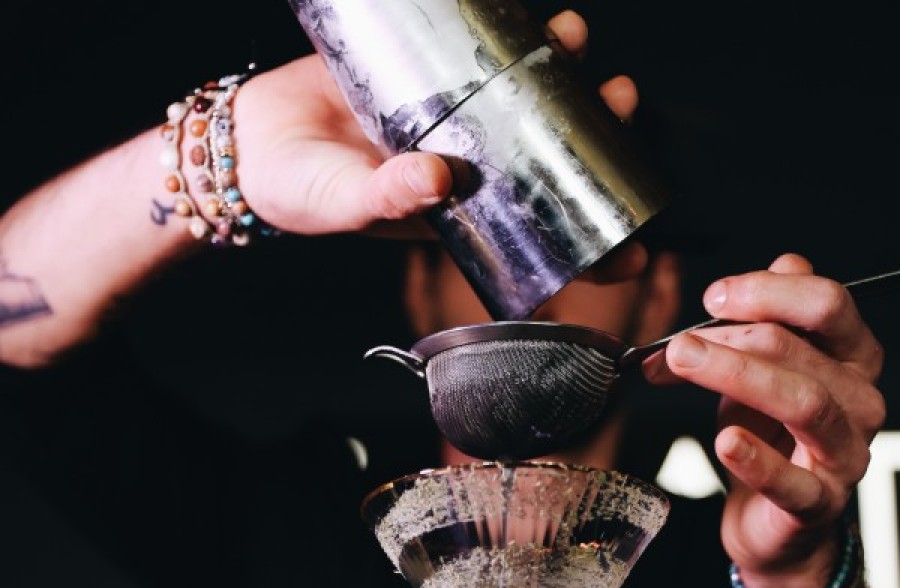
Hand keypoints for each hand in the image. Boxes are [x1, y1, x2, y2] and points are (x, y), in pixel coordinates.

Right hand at [230, 9, 646, 278]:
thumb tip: (441, 181)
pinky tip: (529, 10)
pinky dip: (505, 28)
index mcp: (464, 214)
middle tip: (621, 99)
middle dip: (593, 130)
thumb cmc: (300, 192)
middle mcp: (469, 166)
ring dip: (560, 68)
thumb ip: (391, 199)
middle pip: (547, 152)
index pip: (539, 233)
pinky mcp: (428, 74)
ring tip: (577, 37)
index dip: (591, 243)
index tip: (639, 245)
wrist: (253, 141)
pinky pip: (477, 50)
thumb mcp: (347, 205)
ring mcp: (453, 117)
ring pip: (523, 95)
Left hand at [642, 253, 885, 587]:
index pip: (826, 302)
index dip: (766, 291)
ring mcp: (845, 453)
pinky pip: (792, 480)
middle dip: (733, 335)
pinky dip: (756, 459)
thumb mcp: (755, 377)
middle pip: (803, 346)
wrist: (772, 525)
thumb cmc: (770, 445)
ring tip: (684, 364)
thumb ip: (749, 332)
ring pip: (801, 400)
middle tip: (679, 342)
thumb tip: (731, 289)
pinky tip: (725, 441)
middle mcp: (859, 400)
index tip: (713, 297)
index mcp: (851, 358)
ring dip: (736, 375)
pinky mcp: (820, 502)